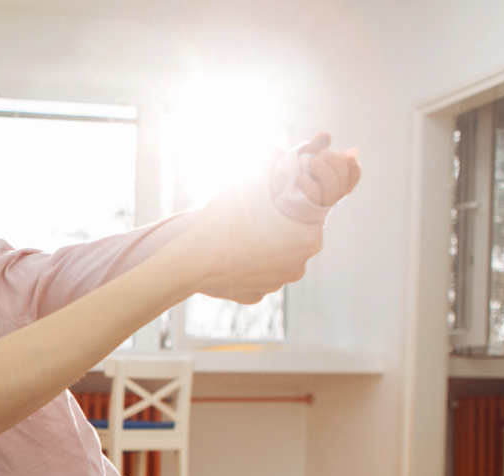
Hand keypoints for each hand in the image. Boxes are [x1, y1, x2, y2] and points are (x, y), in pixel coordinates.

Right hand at [192, 170, 324, 303]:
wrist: (191, 262)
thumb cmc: (223, 221)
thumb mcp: (249, 181)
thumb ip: (271, 161)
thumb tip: (280, 150)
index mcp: (308, 237)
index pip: (312, 211)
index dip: (293, 200)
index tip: (274, 196)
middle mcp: (299, 265)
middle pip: (294, 236)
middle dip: (279, 223)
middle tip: (254, 213)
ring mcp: (277, 284)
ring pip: (276, 258)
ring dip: (264, 246)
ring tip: (240, 235)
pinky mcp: (256, 295)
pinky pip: (258, 276)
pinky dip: (249, 266)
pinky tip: (232, 255)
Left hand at [295, 132, 360, 207]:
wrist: (284, 192)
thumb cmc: (300, 172)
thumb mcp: (308, 156)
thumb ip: (317, 146)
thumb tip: (325, 135)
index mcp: (340, 181)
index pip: (354, 176)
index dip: (352, 166)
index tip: (347, 156)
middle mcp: (335, 192)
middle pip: (343, 178)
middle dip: (335, 162)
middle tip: (324, 153)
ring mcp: (324, 200)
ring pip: (332, 187)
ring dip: (324, 171)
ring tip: (313, 161)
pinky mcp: (311, 205)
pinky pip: (314, 195)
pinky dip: (310, 184)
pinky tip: (303, 177)